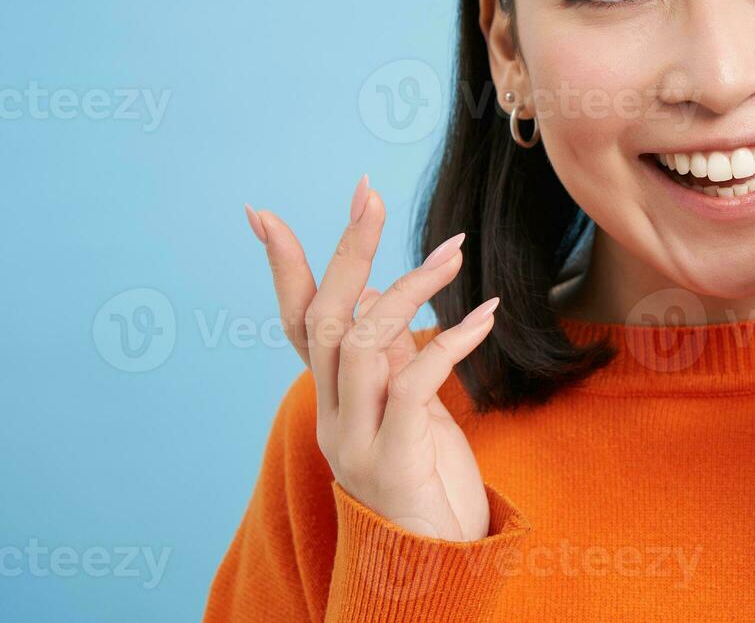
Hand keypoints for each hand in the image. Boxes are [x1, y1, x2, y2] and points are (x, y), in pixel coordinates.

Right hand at [243, 177, 499, 539]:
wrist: (434, 567)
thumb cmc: (427, 480)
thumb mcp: (409, 408)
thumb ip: (390, 358)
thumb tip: (379, 298)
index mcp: (332, 399)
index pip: (295, 324)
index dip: (281, 268)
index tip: (261, 212)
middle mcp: (331, 417)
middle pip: (323, 320)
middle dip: (346, 251)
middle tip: (370, 193)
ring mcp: (355, 441)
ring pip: (361, 344)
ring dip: (409, 289)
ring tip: (453, 253)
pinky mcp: (392, 461)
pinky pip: (414, 385)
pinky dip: (449, 343)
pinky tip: (485, 316)